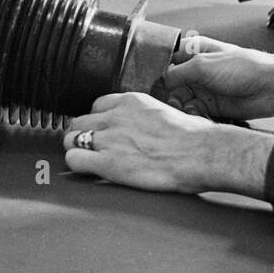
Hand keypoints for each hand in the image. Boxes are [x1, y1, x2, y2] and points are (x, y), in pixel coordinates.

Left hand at [63, 92, 265, 193]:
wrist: (202, 153)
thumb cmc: (196, 137)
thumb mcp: (169, 112)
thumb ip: (149, 116)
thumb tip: (152, 126)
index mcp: (132, 102)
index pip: (97, 105)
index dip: (98, 121)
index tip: (104, 132)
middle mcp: (116, 116)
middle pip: (80, 121)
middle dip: (83, 135)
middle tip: (94, 148)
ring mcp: (110, 139)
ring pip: (71, 139)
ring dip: (77, 149)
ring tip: (90, 160)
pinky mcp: (108, 162)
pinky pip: (74, 159)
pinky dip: (78, 165)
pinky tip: (89, 171)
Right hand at [163, 34, 273, 121]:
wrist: (271, 88)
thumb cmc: (243, 67)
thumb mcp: (203, 65)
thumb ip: (177, 73)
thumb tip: (159, 81)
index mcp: (195, 51)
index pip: (167, 57)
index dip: (156, 68)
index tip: (145, 79)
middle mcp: (197, 70)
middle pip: (171, 82)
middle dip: (166, 92)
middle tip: (163, 99)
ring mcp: (204, 88)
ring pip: (180, 99)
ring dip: (177, 105)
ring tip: (179, 108)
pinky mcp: (211, 106)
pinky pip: (192, 112)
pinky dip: (190, 114)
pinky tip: (193, 114)